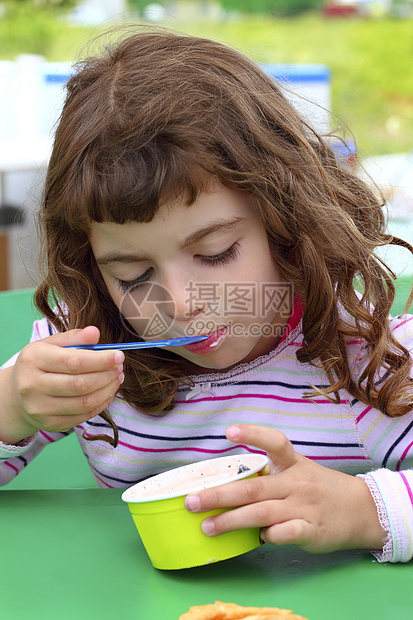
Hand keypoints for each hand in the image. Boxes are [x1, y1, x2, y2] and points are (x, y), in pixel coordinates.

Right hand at [0, 326, 123, 443]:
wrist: (17, 395)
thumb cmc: (40, 364)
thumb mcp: (51, 344)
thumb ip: (74, 337)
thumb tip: (95, 332)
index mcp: (34, 359)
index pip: (73, 361)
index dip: (101, 360)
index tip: (119, 356)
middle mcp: (33, 386)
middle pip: (81, 384)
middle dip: (107, 375)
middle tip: (120, 367)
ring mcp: (41, 409)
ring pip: (85, 402)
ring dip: (108, 390)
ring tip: (117, 378)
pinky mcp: (51, 424)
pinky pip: (84, 415)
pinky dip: (101, 403)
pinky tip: (108, 392)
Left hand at [185, 424, 385, 553]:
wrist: (361, 509)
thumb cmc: (319, 489)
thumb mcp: (299, 472)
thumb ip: (269, 478)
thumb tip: (228, 489)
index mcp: (293, 463)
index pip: (274, 442)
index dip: (252, 434)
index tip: (229, 431)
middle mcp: (296, 482)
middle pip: (252, 487)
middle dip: (218, 495)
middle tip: (192, 501)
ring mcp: (303, 506)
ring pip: (260, 512)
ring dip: (230, 520)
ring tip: (207, 526)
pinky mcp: (310, 530)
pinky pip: (283, 533)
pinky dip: (267, 536)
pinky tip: (255, 539)